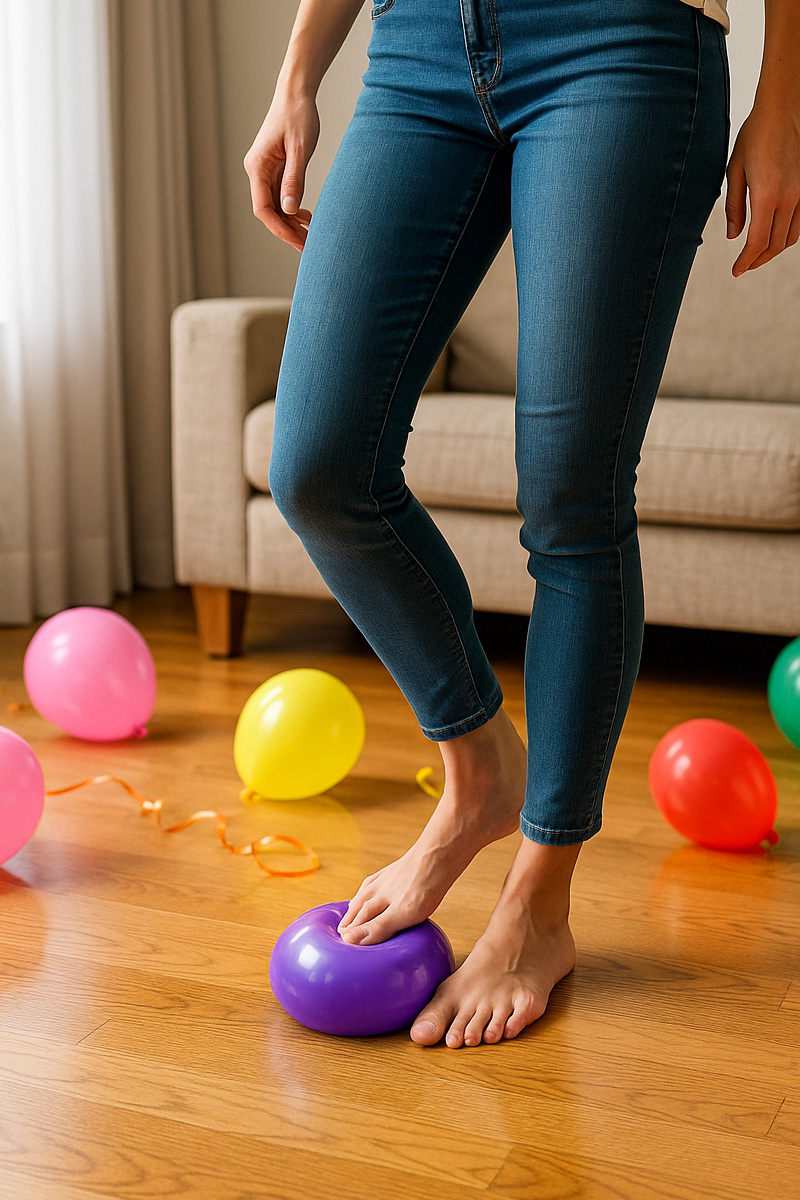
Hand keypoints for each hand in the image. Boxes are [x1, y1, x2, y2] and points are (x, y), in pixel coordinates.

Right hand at [243, 88, 319, 251]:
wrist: (295, 93)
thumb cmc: (299, 115)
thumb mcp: (300, 149)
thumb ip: (294, 179)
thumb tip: (290, 211)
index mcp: (257, 167)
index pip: (263, 209)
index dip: (280, 229)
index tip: (298, 242)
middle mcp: (256, 171)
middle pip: (268, 211)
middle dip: (287, 230)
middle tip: (309, 246)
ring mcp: (263, 171)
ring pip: (274, 206)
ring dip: (291, 222)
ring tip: (311, 234)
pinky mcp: (272, 168)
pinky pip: (279, 196)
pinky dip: (292, 208)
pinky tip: (306, 216)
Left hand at [725, 102, 799, 276]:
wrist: (783, 109)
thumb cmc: (755, 135)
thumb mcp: (735, 170)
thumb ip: (734, 206)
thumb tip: (733, 236)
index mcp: (768, 195)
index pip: (758, 242)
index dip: (746, 261)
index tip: (736, 271)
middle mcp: (790, 197)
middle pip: (776, 245)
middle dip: (758, 260)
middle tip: (744, 266)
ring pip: (791, 237)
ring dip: (774, 250)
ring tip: (757, 254)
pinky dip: (787, 235)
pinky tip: (773, 235)